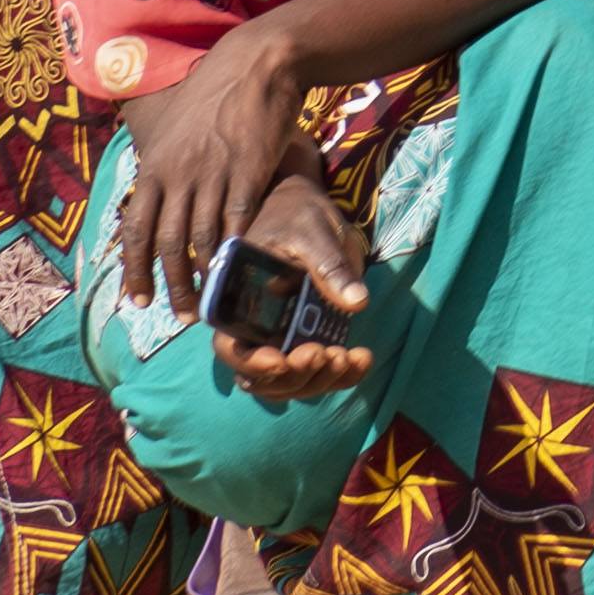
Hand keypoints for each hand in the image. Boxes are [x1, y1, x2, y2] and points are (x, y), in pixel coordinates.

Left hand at [109, 19, 317, 305]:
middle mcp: (178, 175)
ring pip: (200, 241)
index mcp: (155, 165)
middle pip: (167, 244)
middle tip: (178, 315)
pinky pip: (236, 225)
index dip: (134, 268)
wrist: (256, 63)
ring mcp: (213, 176)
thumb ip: (163, 163)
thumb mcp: (174, 127)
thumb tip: (154, 192)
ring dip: (202, 279)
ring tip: (208, 303)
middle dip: (170, 285)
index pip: (136, 228)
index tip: (137, 299)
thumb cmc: (215, 91)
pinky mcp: (248, 175)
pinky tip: (236, 272)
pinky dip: (234, 254)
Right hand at [207, 171, 375, 408]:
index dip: (252, 363)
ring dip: (319, 380)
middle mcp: (251, 327)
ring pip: (289, 384)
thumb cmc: (299, 215)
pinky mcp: (303, 342)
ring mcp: (277, 339)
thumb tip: (357, 303)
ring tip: (350, 356)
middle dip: (297, 375)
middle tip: (331, 354)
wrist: (307, 211)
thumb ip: (330, 265)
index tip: (283, 360)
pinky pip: (315, 373)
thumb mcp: (314, 232)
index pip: (231, 345)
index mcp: (237, 299)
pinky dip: (340, 376)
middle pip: (261, 377)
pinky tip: (363, 358)